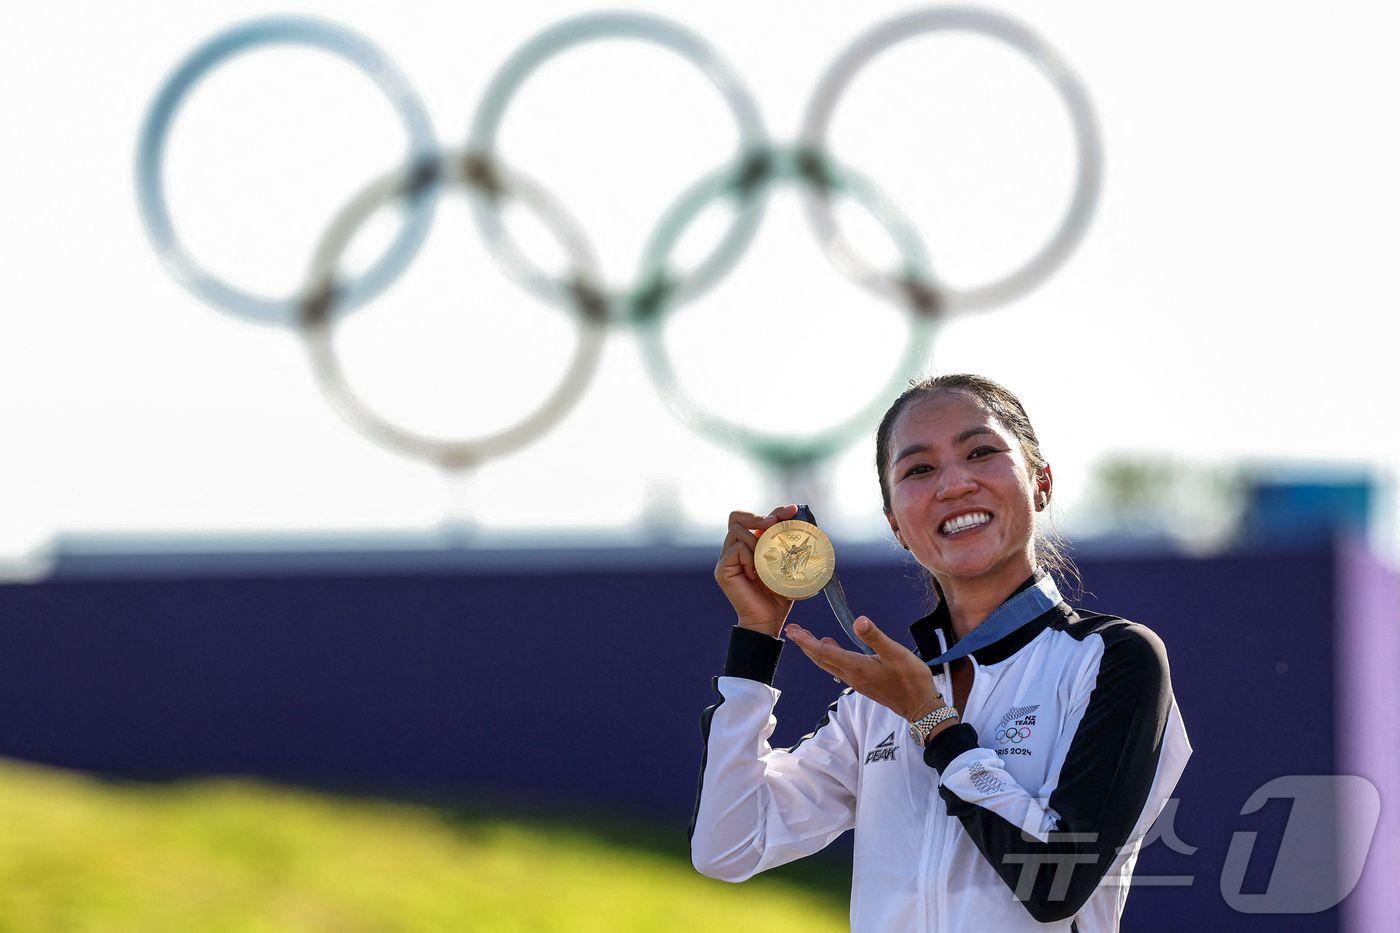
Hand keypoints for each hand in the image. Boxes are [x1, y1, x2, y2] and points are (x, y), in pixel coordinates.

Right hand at [713, 504, 799, 637]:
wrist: (769, 620)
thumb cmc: (780, 595)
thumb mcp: (789, 565)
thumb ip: (790, 546)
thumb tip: (804, 524)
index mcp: (750, 544)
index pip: (755, 518)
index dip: (774, 511)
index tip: (792, 510)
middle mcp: (735, 548)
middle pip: (736, 517)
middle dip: (757, 516)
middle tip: (773, 523)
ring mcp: (726, 558)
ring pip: (737, 531)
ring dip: (755, 541)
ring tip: (766, 561)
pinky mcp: (722, 570)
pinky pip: (736, 550)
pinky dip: (749, 557)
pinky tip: (757, 574)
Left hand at [786, 616, 943, 721]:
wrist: (920, 707)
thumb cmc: (911, 679)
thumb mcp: (896, 654)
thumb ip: (875, 638)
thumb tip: (858, 620)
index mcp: (856, 667)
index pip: (823, 652)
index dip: (805, 641)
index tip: (791, 631)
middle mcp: (852, 675)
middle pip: (821, 659)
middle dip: (805, 645)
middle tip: (792, 630)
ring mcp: (857, 681)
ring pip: (829, 665)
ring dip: (816, 651)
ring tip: (807, 638)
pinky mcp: (865, 683)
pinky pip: (839, 668)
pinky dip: (830, 657)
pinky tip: (834, 649)